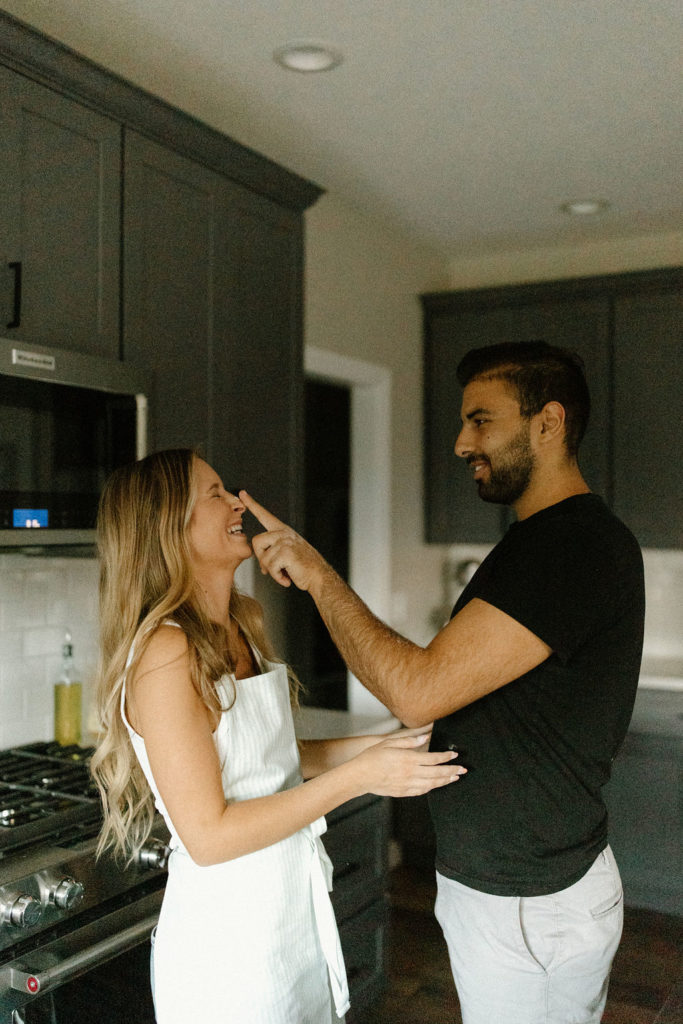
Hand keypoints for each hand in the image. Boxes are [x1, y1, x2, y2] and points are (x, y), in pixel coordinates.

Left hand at [239, 491, 327, 592]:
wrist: (319, 576)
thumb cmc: (303, 567)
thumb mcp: (286, 554)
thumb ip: (273, 552)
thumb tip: (261, 565)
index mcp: (283, 531)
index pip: (265, 515)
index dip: (252, 504)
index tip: (242, 494)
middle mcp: (284, 533)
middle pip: (256, 541)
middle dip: (261, 558)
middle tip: (274, 569)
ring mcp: (285, 541)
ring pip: (263, 557)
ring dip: (271, 570)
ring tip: (284, 572)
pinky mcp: (286, 553)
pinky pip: (270, 567)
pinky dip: (277, 577)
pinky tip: (287, 578)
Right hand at [350, 733, 465, 798]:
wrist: (360, 776)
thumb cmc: (372, 757)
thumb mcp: (389, 743)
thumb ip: (408, 741)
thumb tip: (425, 738)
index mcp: (408, 759)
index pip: (433, 758)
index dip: (446, 757)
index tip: (454, 755)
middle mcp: (410, 773)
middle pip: (437, 773)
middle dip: (452, 770)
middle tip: (463, 769)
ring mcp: (407, 784)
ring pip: (432, 784)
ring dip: (445, 780)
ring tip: (455, 778)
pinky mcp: (403, 792)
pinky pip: (422, 791)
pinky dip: (432, 788)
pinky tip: (436, 785)